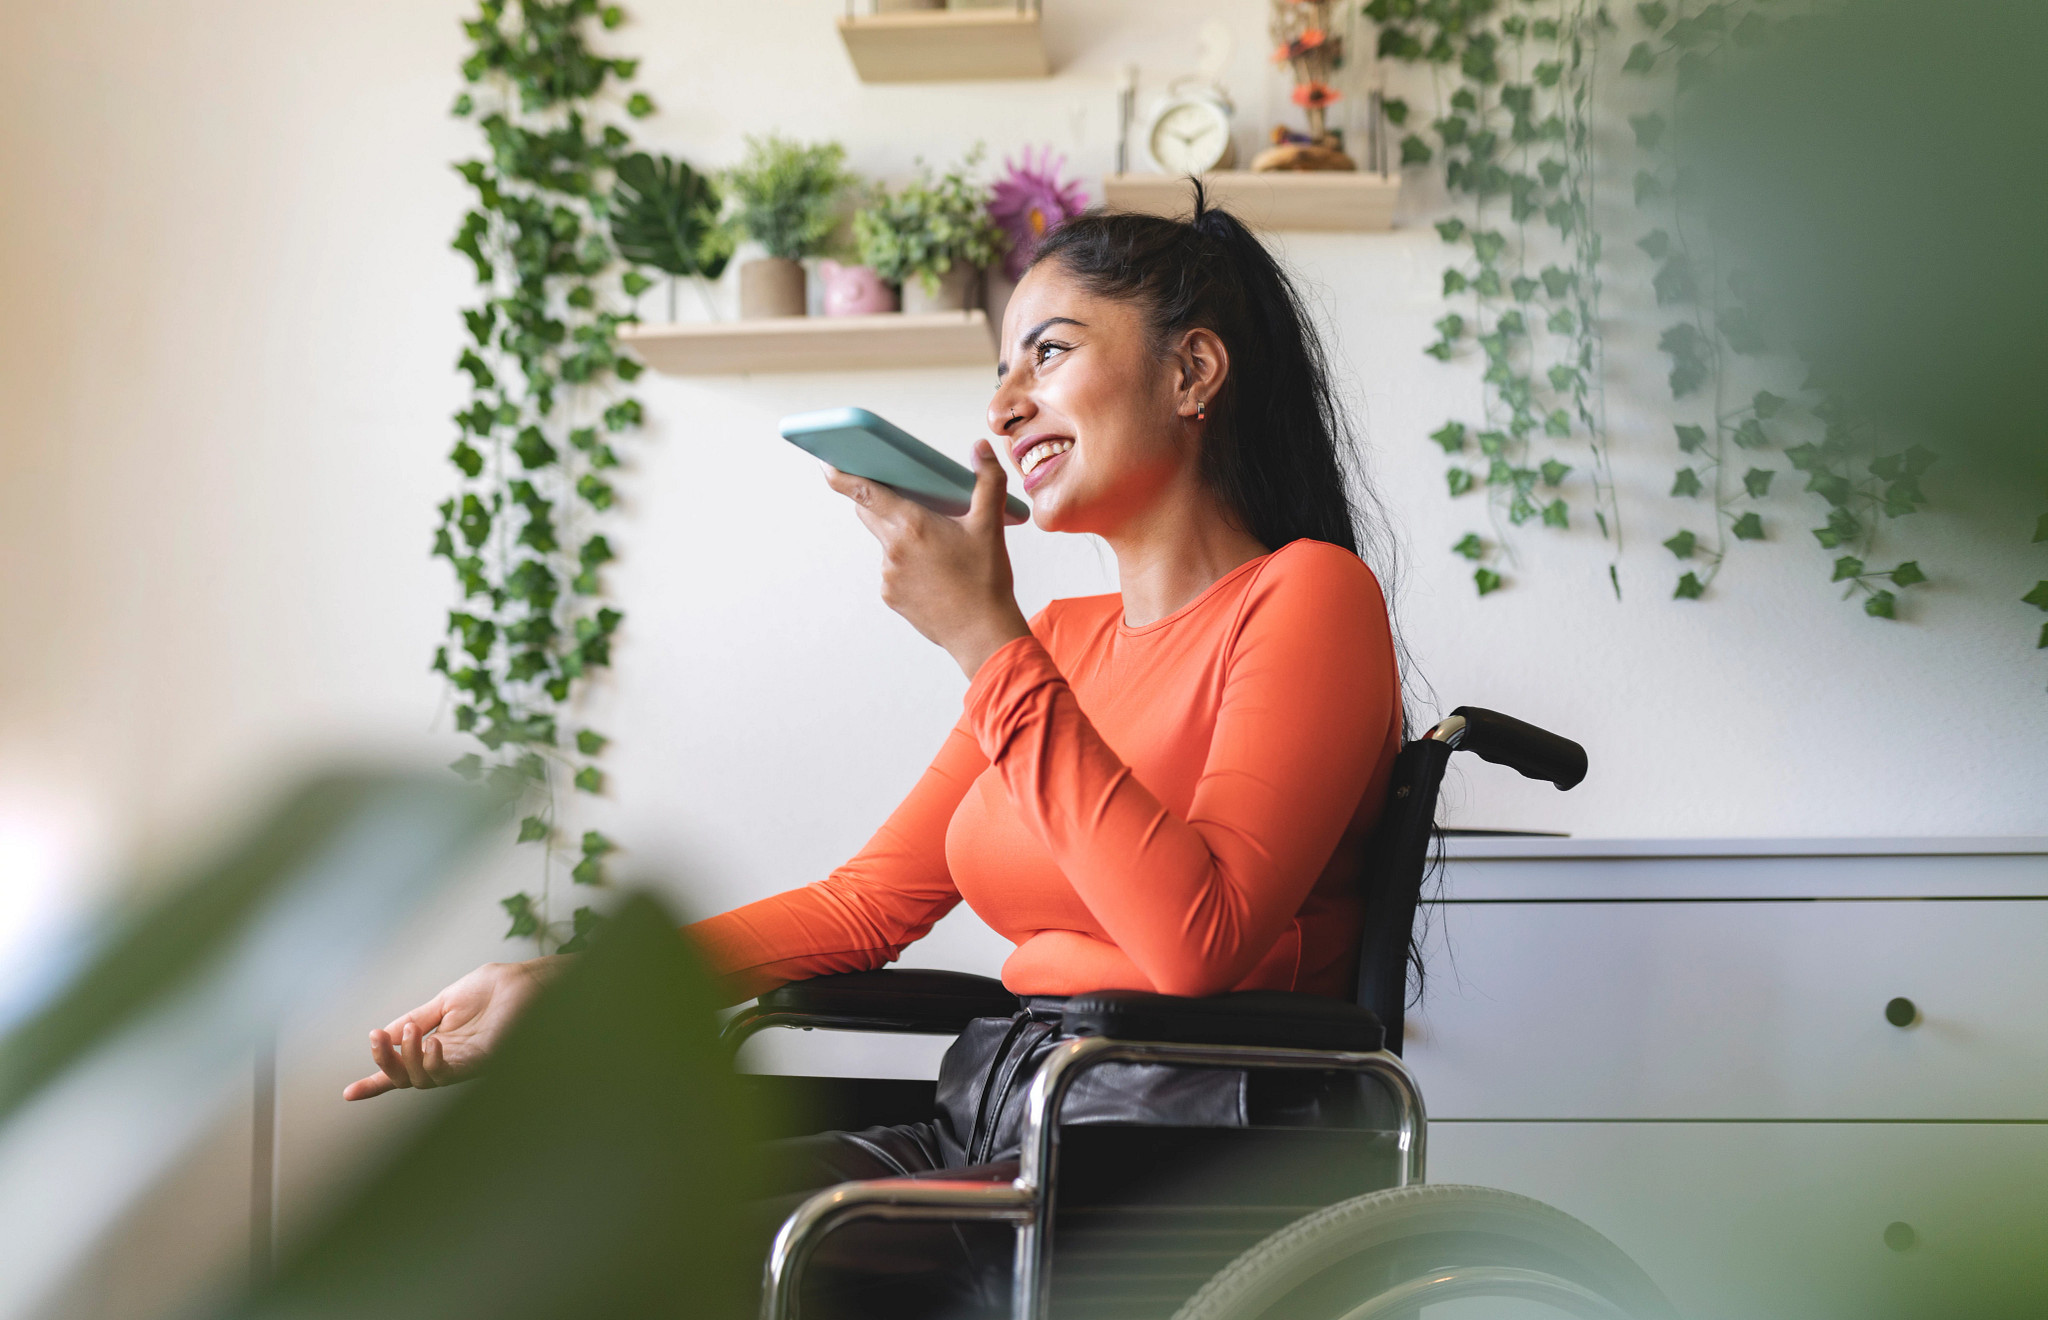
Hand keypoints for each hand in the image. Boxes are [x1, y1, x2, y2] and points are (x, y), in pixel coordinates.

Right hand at [341, 957, 564, 1100]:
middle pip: (407, 1079)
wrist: (528, 979)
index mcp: (439, 1047)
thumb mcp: (445, 1001)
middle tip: (376, 1038)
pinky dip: (434, 1062)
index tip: (348, 1094)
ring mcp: (467, 1064)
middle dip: (384, 1062)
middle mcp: (450, 1061)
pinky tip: (433, 1044)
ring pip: (423, 1081)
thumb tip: (385, 1033)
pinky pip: (450, 1074)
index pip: (404, 1070)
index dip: (376, 1083)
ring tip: (411, 1031)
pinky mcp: (484, 1061)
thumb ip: (416, 1018)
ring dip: (408, 1057)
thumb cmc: (496, 989)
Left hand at [824, 439, 1031, 678]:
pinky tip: (933, 573)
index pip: (865, 492)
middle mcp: (893, 548)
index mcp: (913, 524)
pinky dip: (906, 564)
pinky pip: (891, 569)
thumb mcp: (990, 526)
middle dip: (878, 499)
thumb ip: (987, 481)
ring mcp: (888, 574)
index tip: (826, 462)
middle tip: (902, 495)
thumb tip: (980, 448)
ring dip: (900, 536)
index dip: (842, 475)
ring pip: (885, 542)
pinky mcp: (890, 595)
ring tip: (938, 549)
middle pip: (869, 511)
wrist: (981, 634)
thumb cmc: (985, 581)